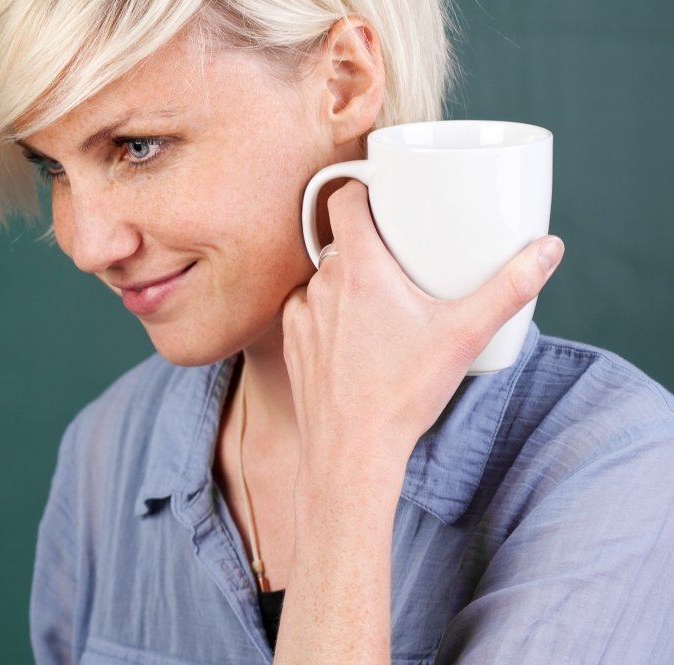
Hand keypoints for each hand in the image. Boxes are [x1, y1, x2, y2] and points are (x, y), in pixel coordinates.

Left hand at [280, 181, 562, 494]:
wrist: (351, 451)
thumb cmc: (404, 393)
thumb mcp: (467, 335)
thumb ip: (510, 288)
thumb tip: (548, 248)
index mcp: (360, 269)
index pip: (344, 201)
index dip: (362, 189)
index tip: (385, 195)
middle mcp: (322, 284)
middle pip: (339, 240)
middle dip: (369, 241)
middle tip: (403, 254)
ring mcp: (302, 314)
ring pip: (323, 277)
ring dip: (346, 280)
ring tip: (383, 299)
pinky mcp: (292, 343)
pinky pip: (307, 311)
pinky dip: (328, 313)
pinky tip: (354, 331)